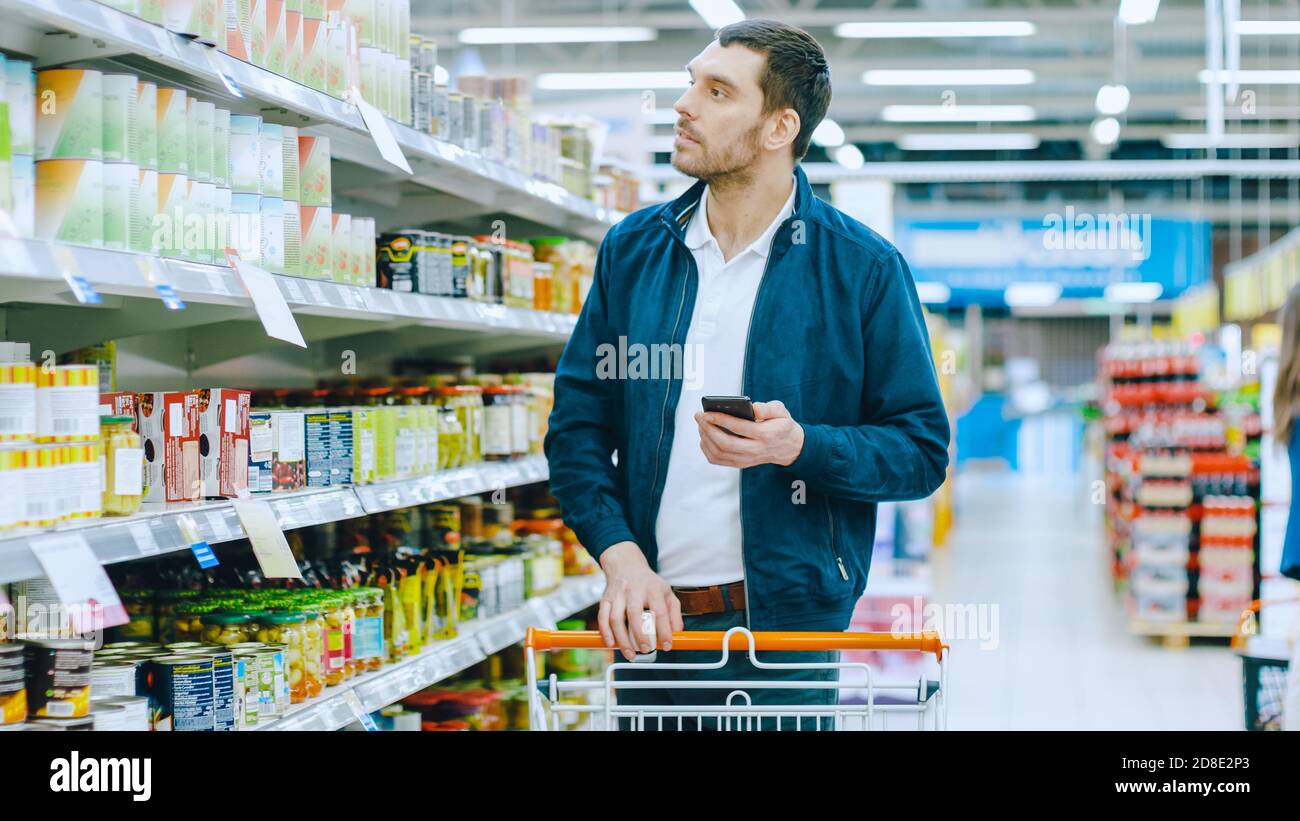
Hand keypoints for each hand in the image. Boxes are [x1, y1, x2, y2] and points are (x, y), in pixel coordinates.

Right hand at [597, 542, 683, 660]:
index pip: (660, 611)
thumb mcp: (667, 593)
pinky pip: (603, 617)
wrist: (626, 565)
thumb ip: (674, 613)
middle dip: (640, 635)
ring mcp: (618, 595)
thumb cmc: (649, 584)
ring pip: (616, 618)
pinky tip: (611, 644)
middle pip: (634, 614)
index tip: (667, 646)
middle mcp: (634, 590)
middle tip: (646, 650)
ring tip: (630, 654)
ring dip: (622, 639)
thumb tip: (676, 634)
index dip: (664, 631)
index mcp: (653, 589)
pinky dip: (605, 632)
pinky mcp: (605, 599)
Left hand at [694, 400, 804, 468]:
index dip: (721, 419)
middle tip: (699, 416)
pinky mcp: (740, 463)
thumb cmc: (781, 425)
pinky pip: (718, 460)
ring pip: (719, 453)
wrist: (788, 447)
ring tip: (701, 424)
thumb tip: (754, 408)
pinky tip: (704, 436)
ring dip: (705, 438)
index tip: (708, 412)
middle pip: (726, 444)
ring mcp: (747, 459)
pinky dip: (707, 448)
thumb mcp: (782, 412)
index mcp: (766, 434)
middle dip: (708, 429)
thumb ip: (769, 408)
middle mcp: (755, 450)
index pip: (739, 428)